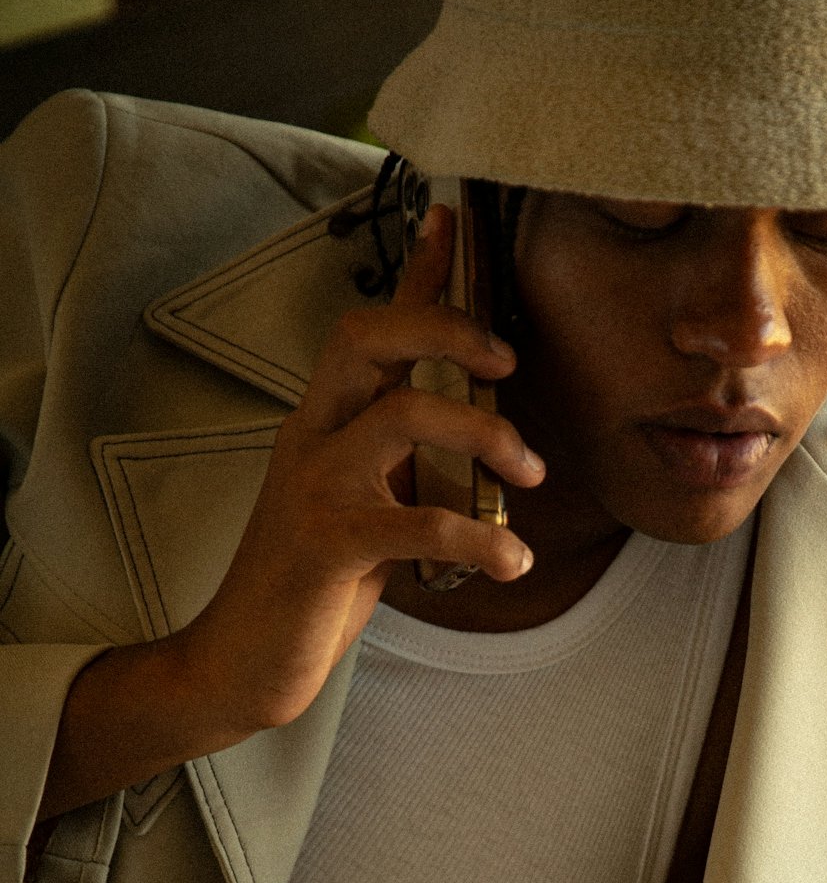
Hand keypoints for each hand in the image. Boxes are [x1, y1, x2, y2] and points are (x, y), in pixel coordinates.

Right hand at [178, 203, 545, 737]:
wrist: (241, 662)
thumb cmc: (310, 591)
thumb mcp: (363, 512)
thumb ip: (402, 470)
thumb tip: (470, 443)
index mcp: (321, 425)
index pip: (368, 329)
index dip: (414, 274)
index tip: (454, 219)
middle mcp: (311, 438)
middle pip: (370, 337)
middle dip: (449, 329)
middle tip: (508, 363)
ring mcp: (314, 487)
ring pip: (404, 414)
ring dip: (486, 433)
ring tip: (530, 476)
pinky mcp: (327, 545)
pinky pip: (419, 523)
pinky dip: (481, 540)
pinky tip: (513, 564)